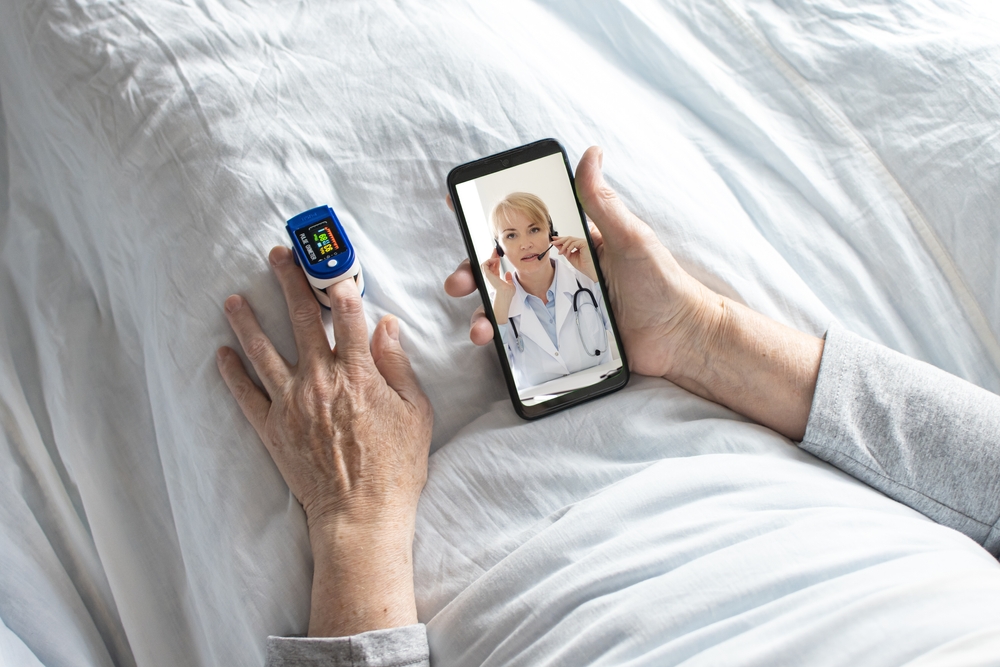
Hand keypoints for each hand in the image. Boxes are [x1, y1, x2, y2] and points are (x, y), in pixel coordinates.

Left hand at [217, 246, 432, 635]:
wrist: (360, 515)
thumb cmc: (395, 467)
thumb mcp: (416, 413)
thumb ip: (397, 365)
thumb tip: (386, 325)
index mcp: (358, 375)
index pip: (347, 318)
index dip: (340, 287)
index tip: (332, 266)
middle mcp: (320, 381)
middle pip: (301, 321)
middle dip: (289, 282)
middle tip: (277, 256)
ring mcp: (291, 404)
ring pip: (262, 352)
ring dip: (246, 322)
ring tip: (232, 299)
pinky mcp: (272, 428)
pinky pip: (245, 395)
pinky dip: (231, 374)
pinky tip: (221, 354)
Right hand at [445, 148, 822, 439]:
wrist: (681, 337)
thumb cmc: (661, 282)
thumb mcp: (631, 237)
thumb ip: (603, 202)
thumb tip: (591, 152)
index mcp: (571, 243)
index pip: (524, 224)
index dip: (489, 216)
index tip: (457, 205)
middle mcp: (559, 272)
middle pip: (504, 267)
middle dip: (474, 271)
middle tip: (458, 280)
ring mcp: (558, 305)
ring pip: (508, 303)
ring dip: (484, 311)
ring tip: (478, 326)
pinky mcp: (563, 336)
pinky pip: (525, 335)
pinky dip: (503, 339)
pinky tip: (494, 343)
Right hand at [481, 249, 514, 298]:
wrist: (504, 294)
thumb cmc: (507, 293)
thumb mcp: (510, 284)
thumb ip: (508, 279)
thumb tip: (508, 274)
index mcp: (495, 280)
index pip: (494, 269)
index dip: (496, 262)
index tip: (499, 256)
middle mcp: (490, 278)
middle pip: (490, 265)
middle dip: (493, 256)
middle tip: (496, 250)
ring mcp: (488, 276)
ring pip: (486, 263)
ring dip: (491, 257)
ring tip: (496, 252)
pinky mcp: (486, 274)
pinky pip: (485, 264)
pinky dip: (489, 260)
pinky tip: (495, 259)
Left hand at [551, 235, 596, 282]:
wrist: (589, 270)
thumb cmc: (583, 265)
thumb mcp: (569, 256)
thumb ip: (563, 250)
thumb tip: (557, 245)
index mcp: (578, 245)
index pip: (568, 240)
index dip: (560, 239)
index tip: (554, 240)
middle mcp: (581, 242)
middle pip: (569, 238)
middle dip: (560, 240)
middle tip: (553, 242)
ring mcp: (583, 242)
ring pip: (570, 240)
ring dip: (563, 246)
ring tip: (560, 252)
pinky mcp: (584, 244)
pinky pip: (574, 243)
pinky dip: (569, 249)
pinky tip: (567, 254)